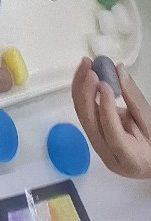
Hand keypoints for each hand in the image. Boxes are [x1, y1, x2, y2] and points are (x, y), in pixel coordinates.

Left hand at [72, 59, 150, 176]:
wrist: (149, 158)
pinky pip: (84, 114)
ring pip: (83, 117)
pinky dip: (82, 93)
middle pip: (91, 125)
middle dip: (87, 93)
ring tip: (86, 66)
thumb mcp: (150, 123)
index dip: (107, 108)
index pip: (113, 135)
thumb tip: (119, 71)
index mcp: (129, 159)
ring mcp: (99, 147)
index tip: (104, 84)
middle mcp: (109, 156)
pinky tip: (85, 77)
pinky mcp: (94, 136)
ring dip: (81, 89)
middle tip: (90, 69)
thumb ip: (134, 99)